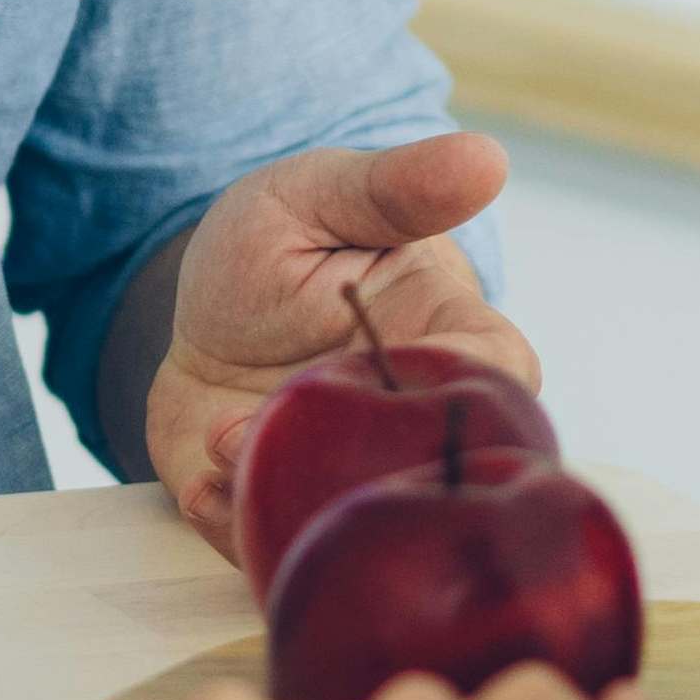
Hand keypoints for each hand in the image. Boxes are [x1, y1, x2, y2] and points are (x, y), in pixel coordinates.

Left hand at [148, 136, 537, 555]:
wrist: (201, 309)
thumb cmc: (282, 243)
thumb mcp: (319, 196)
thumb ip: (392, 187)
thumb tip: (485, 155)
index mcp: (453, 339)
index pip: (500, 376)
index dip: (461, 383)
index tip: (392, 365)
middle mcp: (416, 423)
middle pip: (436, 472)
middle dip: (359, 461)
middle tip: (271, 423)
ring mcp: (357, 473)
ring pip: (357, 518)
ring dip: (290, 496)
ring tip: (223, 447)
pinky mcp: (292, 507)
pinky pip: (282, 544)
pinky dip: (237, 525)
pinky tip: (200, 480)